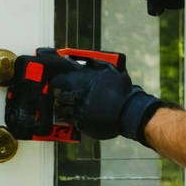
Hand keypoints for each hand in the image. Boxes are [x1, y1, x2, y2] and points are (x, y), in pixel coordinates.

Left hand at [51, 61, 165, 143]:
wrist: (129, 111)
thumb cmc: (119, 89)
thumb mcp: (108, 70)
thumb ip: (92, 64)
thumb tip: (81, 59)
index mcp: (79, 82)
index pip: (56, 82)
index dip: (57, 83)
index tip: (59, 83)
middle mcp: (75, 98)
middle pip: (58, 98)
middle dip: (61, 97)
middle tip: (67, 95)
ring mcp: (77, 113)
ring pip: (62, 111)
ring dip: (66, 108)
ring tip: (73, 107)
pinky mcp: (82, 126)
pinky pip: (72, 122)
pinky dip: (75, 119)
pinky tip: (83, 115)